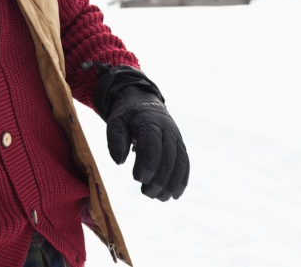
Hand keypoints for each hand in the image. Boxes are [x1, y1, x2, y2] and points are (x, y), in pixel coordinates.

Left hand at [94, 67, 189, 200]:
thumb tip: (119, 162)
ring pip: (179, 162)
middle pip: (168, 157)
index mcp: (149, 121)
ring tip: (160, 198)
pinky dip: (182, 179)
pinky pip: (185, 163)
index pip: (152, 145)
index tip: (138, 179)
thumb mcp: (115, 121)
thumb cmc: (126, 115)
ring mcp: (176, 137)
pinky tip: (175, 194)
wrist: (143, 102)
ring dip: (172, 183)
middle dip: (159, 179)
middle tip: (147, 194)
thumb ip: (115, 139)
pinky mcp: (180, 144)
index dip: (147, 164)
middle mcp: (167, 129)